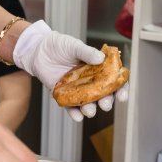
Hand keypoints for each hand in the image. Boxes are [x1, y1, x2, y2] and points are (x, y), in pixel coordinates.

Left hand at [12, 21, 129, 120]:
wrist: (38, 49)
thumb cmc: (58, 45)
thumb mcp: (73, 46)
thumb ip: (86, 52)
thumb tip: (101, 58)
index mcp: (97, 68)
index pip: (113, 79)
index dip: (121, 88)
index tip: (123, 95)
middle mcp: (89, 81)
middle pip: (103, 95)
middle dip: (107, 101)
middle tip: (106, 104)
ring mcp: (77, 89)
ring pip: (88, 103)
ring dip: (91, 109)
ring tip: (90, 111)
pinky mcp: (63, 95)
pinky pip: (70, 107)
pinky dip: (74, 113)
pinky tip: (78, 116)